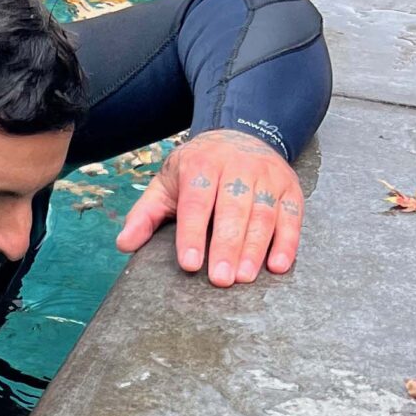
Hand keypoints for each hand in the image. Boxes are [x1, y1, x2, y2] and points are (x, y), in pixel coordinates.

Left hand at [114, 130, 303, 285]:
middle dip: (226, 246)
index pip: (196, 202)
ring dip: (256, 248)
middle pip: (232, 209)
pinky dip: (287, 242)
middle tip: (221, 279)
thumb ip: (145, 214)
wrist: (239, 135)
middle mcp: (236, 166)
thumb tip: (124, 244)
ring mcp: (266, 175)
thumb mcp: (166, 185)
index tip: (190, 264)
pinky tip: (277, 265)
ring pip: (263, 213)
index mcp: (201, 164)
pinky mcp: (289, 187)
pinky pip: (292, 216)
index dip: (193, 234)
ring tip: (245, 277)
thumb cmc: (197, 170)